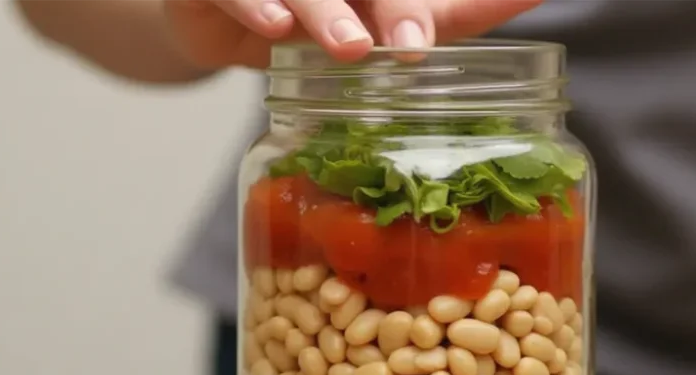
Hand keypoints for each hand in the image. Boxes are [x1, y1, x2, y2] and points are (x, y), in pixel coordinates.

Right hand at [164, 0, 542, 69]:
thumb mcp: (384, 14)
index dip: (431, 3)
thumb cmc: (311, 10)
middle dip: (394, 4)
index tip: (477, 17)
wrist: (218, 11)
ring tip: (351, 48)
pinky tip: (275, 28)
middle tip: (414, 44)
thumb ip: (453, 10)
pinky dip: (253, 2)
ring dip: (325, 8)